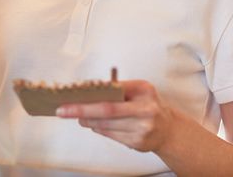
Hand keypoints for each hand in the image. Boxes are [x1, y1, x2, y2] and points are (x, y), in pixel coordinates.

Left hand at [56, 80, 177, 152]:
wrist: (169, 130)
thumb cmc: (149, 105)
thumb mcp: (139, 90)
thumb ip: (118, 88)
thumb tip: (89, 88)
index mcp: (144, 91)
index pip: (112, 92)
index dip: (91, 94)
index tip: (72, 95)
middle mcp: (145, 110)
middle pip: (107, 111)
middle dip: (82, 110)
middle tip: (63, 110)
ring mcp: (142, 129)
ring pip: (106, 125)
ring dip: (88, 121)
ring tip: (79, 117)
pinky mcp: (137, 143)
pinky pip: (111, 135)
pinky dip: (99, 129)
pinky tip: (94, 124)